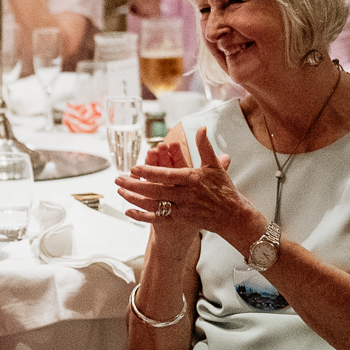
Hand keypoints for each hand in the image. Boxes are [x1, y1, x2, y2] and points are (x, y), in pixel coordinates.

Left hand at [116, 127, 259, 246]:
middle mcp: (185, 196)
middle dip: (134, 185)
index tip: (134, 168)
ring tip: (120, 190)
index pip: (167, 175)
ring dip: (134, 199)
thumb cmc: (222, 189)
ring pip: (153, 205)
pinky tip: (128, 211)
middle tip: (118, 178)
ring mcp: (182, 210)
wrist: (231, 215)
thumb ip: (204, 146)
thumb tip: (201, 128)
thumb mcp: (214, 166)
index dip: (150, 172)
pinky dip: (142, 216)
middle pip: (155, 191)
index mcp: (192, 180)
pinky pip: (157, 220)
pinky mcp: (179, 221)